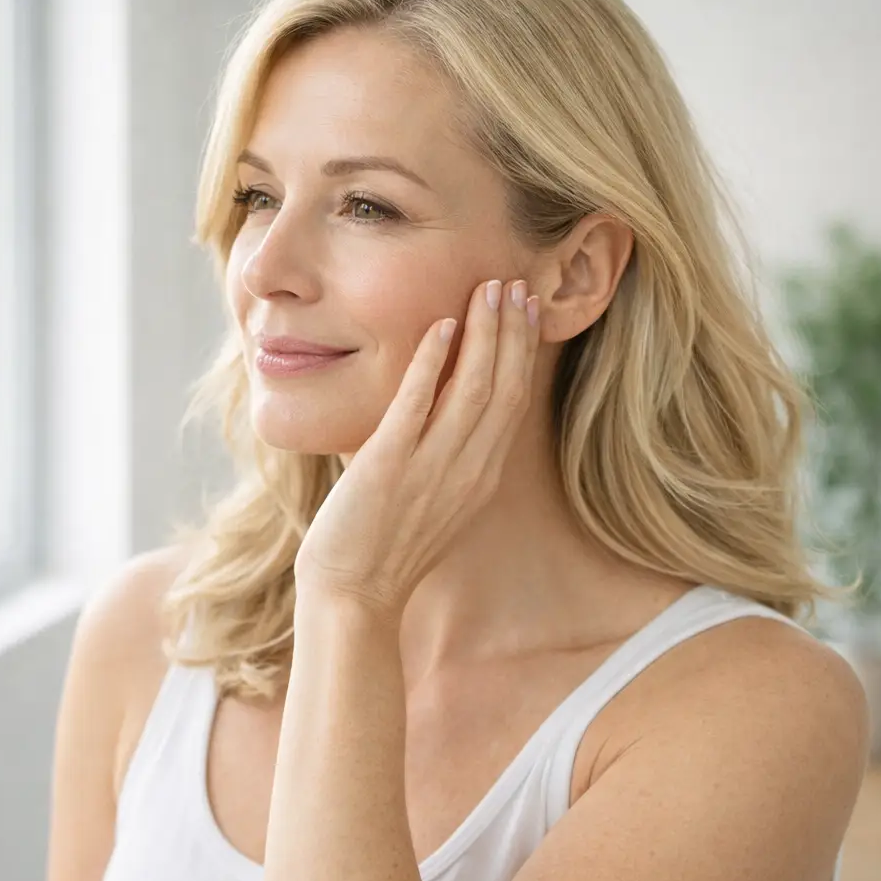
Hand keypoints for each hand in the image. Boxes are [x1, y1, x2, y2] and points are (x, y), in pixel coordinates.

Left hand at [293, 278, 541, 628]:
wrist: (354, 596)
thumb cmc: (387, 550)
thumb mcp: (438, 504)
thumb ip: (453, 461)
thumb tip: (452, 419)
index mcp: (480, 478)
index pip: (514, 403)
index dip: (522, 353)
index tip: (525, 312)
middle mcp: (467, 470)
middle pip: (504, 388)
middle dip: (512, 332)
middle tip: (516, 285)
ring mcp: (431, 468)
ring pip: (473, 389)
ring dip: (483, 335)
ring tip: (488, 289)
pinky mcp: (390, 466)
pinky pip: (417, 405)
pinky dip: (432, 363)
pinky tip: (440, 326)